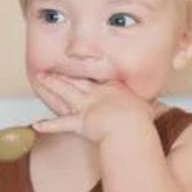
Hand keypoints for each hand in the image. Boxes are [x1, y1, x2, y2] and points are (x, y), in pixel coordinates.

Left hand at [33, 75, 154, 143]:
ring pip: (65, 93)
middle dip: (63, 74)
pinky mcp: (79, 122)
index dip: (86, 72)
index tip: (79, 66)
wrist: (129, 125)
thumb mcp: (147, 106)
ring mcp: (86, 107)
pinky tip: (36, 125)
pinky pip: (61, 124)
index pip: (97, 78)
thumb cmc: (140, 118)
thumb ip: (149, 104)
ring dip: (52, 85)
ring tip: (40, 77)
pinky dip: (48, 125)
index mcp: (112, 89)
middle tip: (51, 66)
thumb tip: (155, 103)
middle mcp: (96, 94)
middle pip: (76, 81)